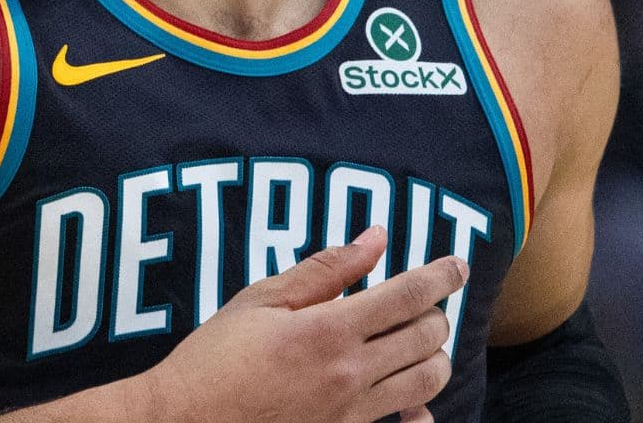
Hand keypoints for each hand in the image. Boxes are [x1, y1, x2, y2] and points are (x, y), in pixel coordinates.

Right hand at [139, 226, 466, 422]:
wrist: (185, 422)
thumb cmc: (215, 358)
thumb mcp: (262, 300)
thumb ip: (325, 269)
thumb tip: (375, 238)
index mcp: (329, 330)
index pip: (409, 295)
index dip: (442, 275)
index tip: (457, 263)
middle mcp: (350, 374)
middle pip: (427, 336)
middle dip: (437, 311)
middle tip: (427, 299)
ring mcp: (351, 413)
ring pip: (427, 381)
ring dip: (434, 354)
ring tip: (418, 338)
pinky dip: (420, 413)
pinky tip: (410, 400)